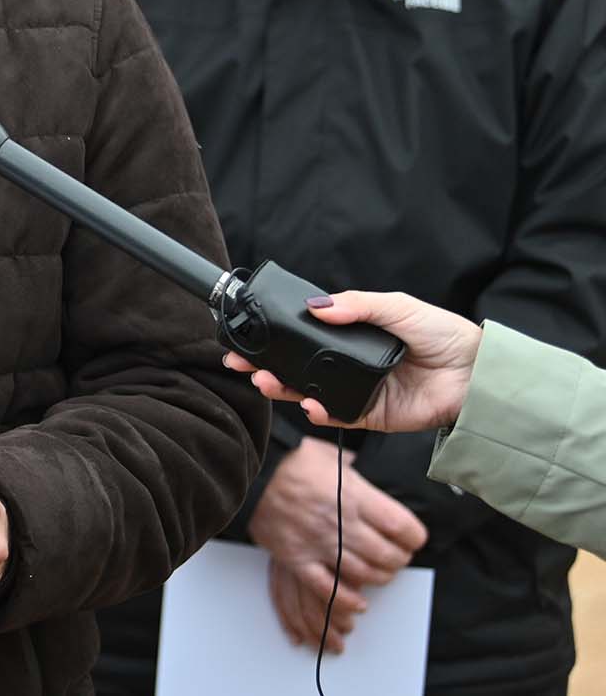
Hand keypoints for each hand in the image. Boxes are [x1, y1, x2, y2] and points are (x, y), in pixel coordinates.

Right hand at [223, 291, 481, 431]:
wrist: (479, 374)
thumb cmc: (444, 334)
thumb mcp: (397, 306)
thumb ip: (356, 305)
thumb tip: (314, 307)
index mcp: (354, 334)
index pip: (306, 335)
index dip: (277, 336)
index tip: (250, 333)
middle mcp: (351, 362)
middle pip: (299, 366)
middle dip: (268, 365)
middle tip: (242, 362)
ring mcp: (360, 389)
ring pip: (311, 391)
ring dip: (285, 389)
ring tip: (266, 382)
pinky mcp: (373, 415)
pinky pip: (340, 416)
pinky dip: (321, 413)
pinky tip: (310, 405)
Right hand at [248, 438, 426, 646]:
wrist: (246, 472)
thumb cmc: (289, 461)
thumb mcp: (329, 455)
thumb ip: (355, 470)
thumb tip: (372, 476)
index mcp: (352, 494)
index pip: (401, 527)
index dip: (414, 537)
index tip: (413, 538)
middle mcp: (339, 522)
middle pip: (387, 556)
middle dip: (399, 560)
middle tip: (398, 557)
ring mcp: (318, 543)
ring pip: (364, 575)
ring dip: (378, 578)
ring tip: (379, 571)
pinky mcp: (297, 558)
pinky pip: (329, 590)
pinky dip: (348, 599)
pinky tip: (359, 600)